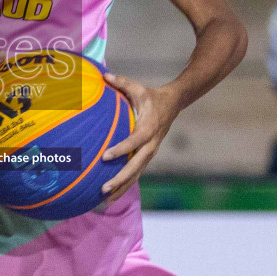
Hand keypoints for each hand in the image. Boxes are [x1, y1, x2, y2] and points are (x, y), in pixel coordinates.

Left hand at [99, 73, 180, 201]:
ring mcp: (150, 153)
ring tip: (104, 200)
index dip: (121, 149)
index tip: (105, 156)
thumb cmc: (151, 96)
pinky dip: (125, 185)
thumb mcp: (138, 88)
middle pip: (136, 166)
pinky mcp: (147, 157)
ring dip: (121, 188)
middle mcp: (150, 145)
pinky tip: (112, 195)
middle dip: (120, 179)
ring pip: (136, 175)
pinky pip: (136, 174)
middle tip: (103, 188)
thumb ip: (121, 83)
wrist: (173, 105)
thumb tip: (103, 75)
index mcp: (148, 128)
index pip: (134, 142)